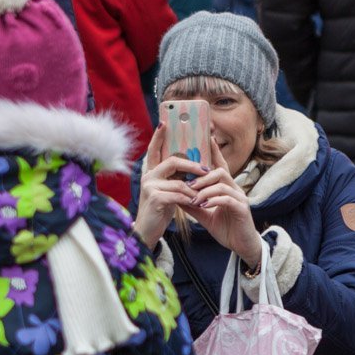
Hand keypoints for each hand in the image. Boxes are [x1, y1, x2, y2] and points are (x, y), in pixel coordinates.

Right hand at [133, 124, 209, 247]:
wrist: (147, 232)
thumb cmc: (160, 211)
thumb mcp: (167, 192)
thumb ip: (174, 179)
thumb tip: (192, 167)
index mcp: (150, 173)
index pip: (153, 151)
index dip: (158, 137)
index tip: (164, 123)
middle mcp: (148, 177)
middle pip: (172, 162)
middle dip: (192, 166)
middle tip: (207, 169)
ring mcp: (150, 187)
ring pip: (179, 182)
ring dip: (194, 189)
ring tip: (203, 194)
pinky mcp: (155, 199)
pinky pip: (179, 194)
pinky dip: (189, 198)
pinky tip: (196, 203)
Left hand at [179, 138, 261, 266]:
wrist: (241, 246)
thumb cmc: (226, 229)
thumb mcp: (205, 215)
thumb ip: (193, 204)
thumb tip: (176, 194)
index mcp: (226, 188)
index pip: (220, 165)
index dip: (214, 151)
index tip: (206, 137)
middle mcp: (235, 189)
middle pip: (219, 171)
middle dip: (201, 177)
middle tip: (186, 185)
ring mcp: (240, 198)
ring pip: (222, 183)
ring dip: (205, 189)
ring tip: (193, 197)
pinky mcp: (242, 209)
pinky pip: (227, 199)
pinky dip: (213, 200)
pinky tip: (203, 205)